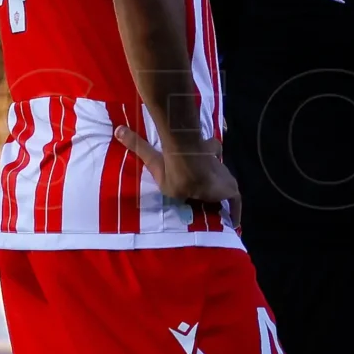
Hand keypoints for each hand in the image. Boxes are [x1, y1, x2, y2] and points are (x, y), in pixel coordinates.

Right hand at [115, 124, 242, 222]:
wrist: (189, 167)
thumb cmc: (173, 166)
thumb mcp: (152, 159)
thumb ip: (138, 145)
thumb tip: (117, 129)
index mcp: (199, 158)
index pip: (205, 162)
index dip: (203, 172)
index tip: (201, 183)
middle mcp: (213, 165)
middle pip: (216, 175)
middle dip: (215, 185)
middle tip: (210, 200)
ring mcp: (223, 176)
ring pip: (225, 187)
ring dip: (222, 198)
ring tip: (220, 213)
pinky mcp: (230, 189)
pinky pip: (235, 202)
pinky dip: (235, 212)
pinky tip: (233, 224)